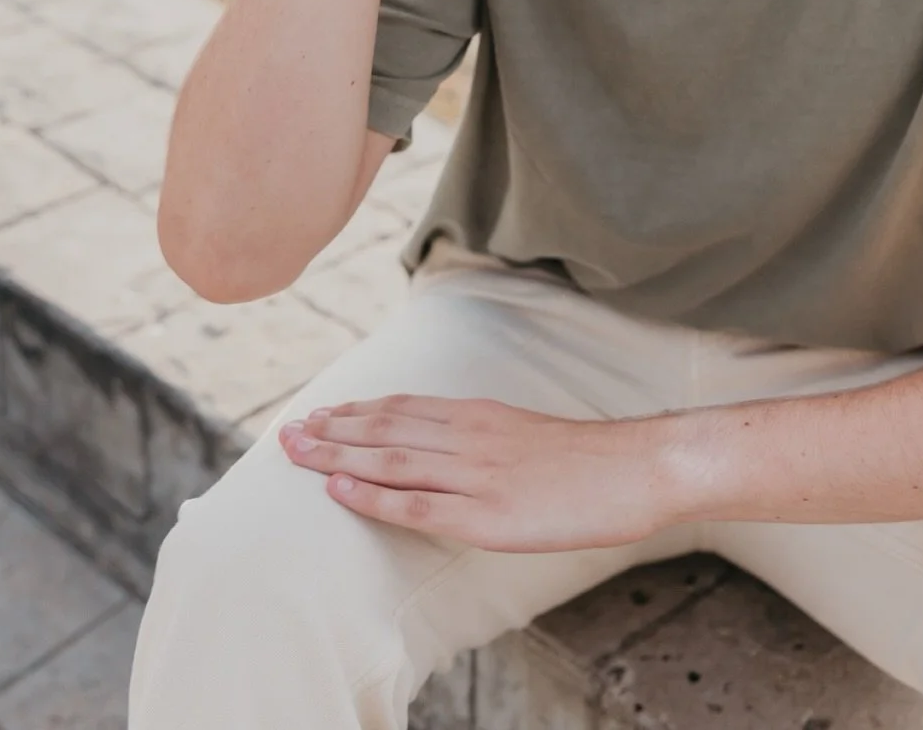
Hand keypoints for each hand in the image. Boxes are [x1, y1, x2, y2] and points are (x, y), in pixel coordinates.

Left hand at [277, 392, 681, 551]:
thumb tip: (450, 446)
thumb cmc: (589, 461)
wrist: (636, 468)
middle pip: (386, 427)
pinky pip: (419, 504)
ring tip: (297, 453)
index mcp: (480, 415)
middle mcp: (470, 436)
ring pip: (392, 458)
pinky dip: (374, 496)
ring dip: (338, 455)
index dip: (356, 410)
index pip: (403, 407)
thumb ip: (484, 438)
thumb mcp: (527, 434)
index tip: (319, 412)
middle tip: (286, 432)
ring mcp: (477, 474)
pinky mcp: (489, 515)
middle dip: (332, 429)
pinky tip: (341, 491)